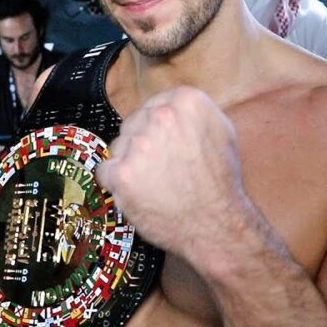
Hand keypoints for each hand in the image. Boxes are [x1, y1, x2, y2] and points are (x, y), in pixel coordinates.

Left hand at [96, 86, 247, 255]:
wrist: (216, 224)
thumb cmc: (219, 184)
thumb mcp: (221, 132)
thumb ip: (193, 113)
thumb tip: (170, 106)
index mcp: (185, 102)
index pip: (154, 105)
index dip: (156, 127)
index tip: (162, 141)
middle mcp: (161, 117)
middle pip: (134, 123)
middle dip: (143, 143)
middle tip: (163, 166)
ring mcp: (139, 144)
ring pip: (119, 146)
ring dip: (130, 162)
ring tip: (155, 182)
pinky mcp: (122, 172)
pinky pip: (105, 171)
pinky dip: (116, 183)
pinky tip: (138, 192)